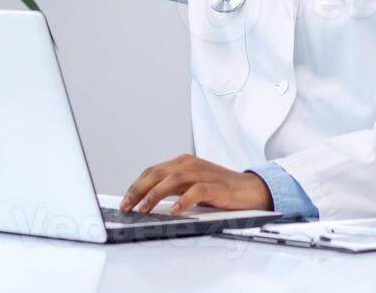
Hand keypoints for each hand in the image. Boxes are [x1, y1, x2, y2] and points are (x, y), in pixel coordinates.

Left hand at [121, 154, 271, 215]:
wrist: (250, 190)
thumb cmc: (219, 190)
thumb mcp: (190, 187)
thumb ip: (172, 190)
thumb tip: (146, 203)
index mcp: (182, 163)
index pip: (152, 171)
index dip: (136, 185)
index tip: (124, 201)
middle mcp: (190, 164)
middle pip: (158, 173)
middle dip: (139, 190)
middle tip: (127, 206)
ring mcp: (203, 173)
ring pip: (173, 180)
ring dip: (155, 194)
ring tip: (144, 209)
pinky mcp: (215, 186)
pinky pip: (196, 191)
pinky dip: (184, 201)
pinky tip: (175, 211)